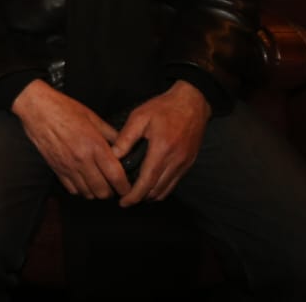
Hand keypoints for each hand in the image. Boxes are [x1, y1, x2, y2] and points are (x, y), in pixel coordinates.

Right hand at [11, 79, 128, 199]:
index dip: (125, 187)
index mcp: (94, 145)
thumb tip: (124, 146)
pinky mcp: (56, 168)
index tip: (128, 188)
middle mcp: (82, 159)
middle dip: (112, 191)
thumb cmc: (63, 108)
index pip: (116, 176)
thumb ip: (110, 134)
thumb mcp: (92, 117)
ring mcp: (67, 166)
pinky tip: (83, 181)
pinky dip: (80, 189)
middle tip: (114, 185)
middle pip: (102, 190)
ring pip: (87, 193)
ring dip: (96, 192)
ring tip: (99, 184)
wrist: (37, 108)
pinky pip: (72, 189)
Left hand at [113, 81, 209, 207]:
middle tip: (125, 199)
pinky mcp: (189, 162)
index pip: (146, 181)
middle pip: (156, 190)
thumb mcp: (139, 117)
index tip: (123, 202)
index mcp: (161, 150)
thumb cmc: (163, 108)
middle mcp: (175, 161)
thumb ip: (126, 138)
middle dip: (140, 198)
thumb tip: (112, 156)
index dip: (134, 195)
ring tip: (136, 194)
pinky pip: (174, 182)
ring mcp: (184, 163)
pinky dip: (162, 188)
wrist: (192, 103)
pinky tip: (151, 185)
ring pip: (166, 189)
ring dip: (151, 195)